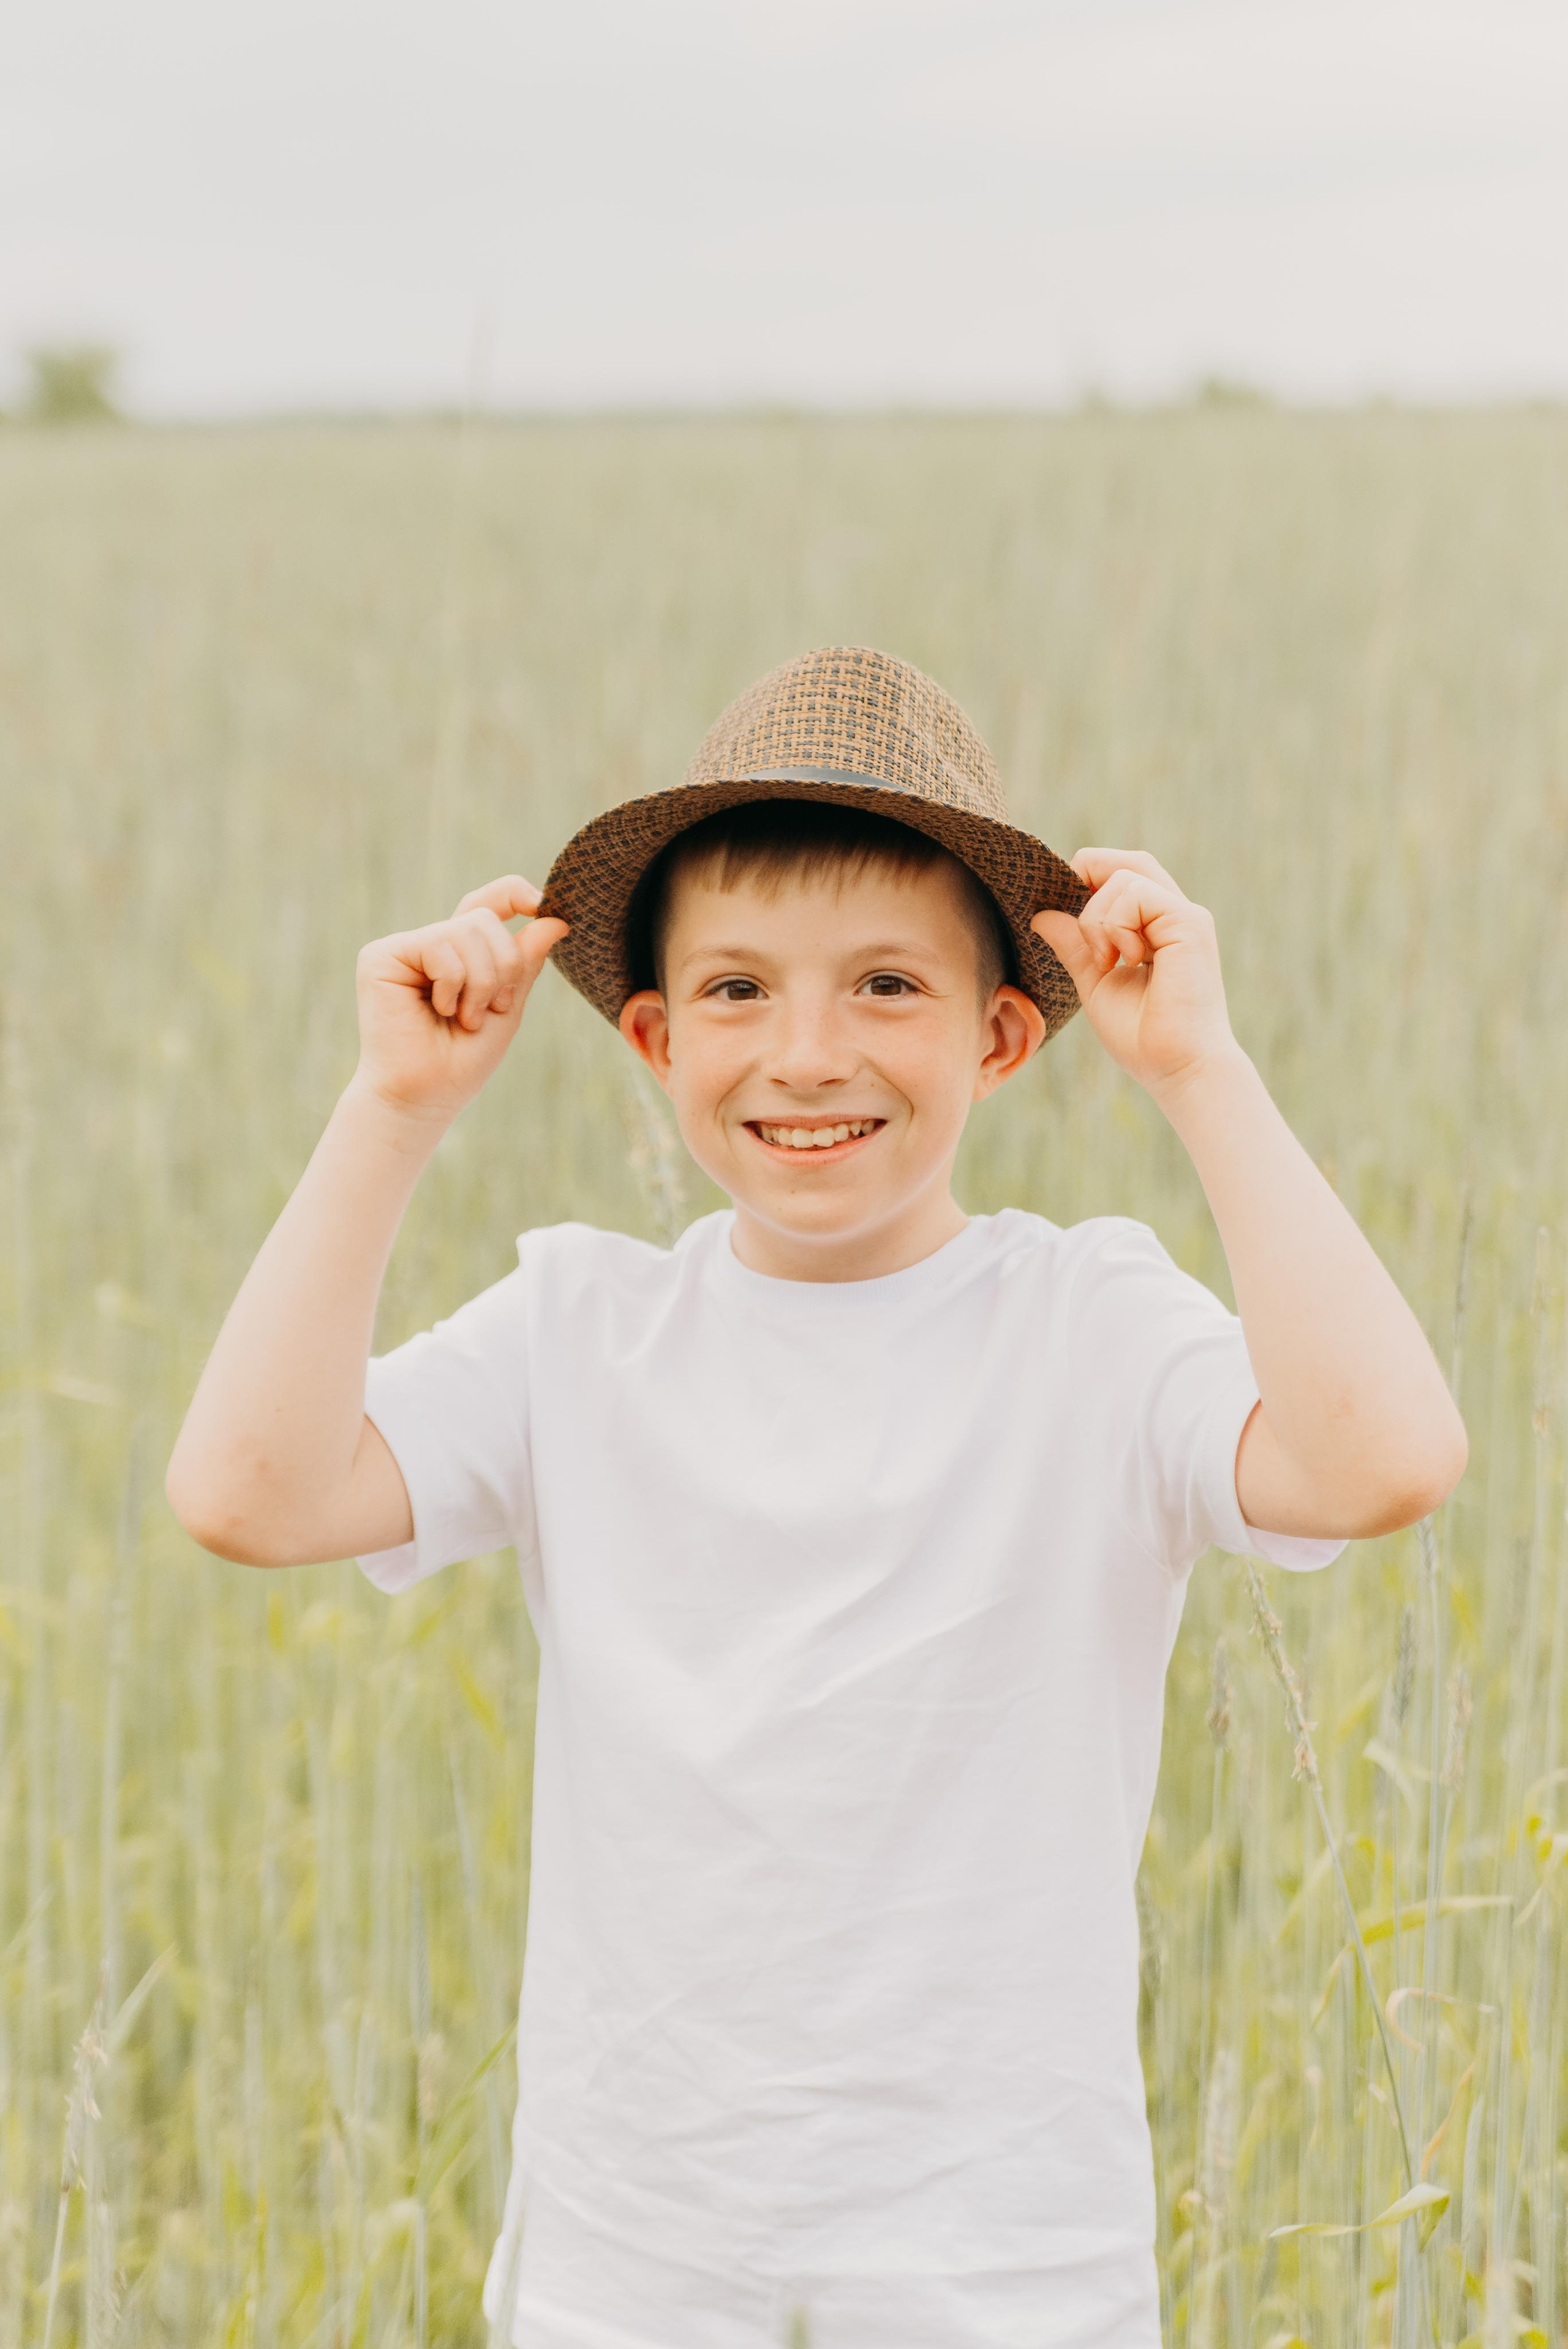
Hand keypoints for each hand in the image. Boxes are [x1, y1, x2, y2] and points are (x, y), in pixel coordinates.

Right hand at [350, 876, 567, 1124]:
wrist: (426, 1095)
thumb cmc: (462, 1061)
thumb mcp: (507, 1007)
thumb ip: (524, 963)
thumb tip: (556, 920)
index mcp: (459, 955)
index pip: (487, 906)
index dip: (513, 894)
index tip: (541, 904)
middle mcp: (431, 946)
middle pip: (485, 920)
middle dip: (503, 968)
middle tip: (491, 1009)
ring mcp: (404, 949)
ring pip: (466, 931)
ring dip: (479, 983)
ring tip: (463, 1018)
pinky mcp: (381, 956)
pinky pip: (439, 944)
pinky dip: (453, 983)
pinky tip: (439, 1009)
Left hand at [1031, 849, 1238, 1101]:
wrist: (1177, 1068)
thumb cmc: (1142, 1037)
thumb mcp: (1095, 981)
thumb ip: (1074, 945)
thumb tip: (1040, 914)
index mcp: (1157, 927)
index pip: (1121, 876)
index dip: (1086, 882)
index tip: (1065, 920)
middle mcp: (1175, 915)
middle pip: (1127, 861)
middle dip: (1088, 879)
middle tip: (1079, 930)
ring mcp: (1185, 916)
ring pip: (1123, 876)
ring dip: (1096, 918)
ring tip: (1108, 962)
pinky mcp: (1189, 923)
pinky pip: (1136, 893)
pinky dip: (1114, 924)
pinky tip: (1123, 960)